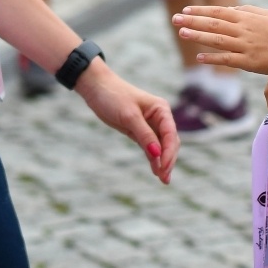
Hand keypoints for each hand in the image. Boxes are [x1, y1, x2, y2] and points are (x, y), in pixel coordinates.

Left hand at [75, 60, 178, 183]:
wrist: (97, 88)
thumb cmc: (113, 97)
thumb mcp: (129, 116)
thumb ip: (144, 135)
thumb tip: (157, 154)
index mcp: (161, 109)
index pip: (170, 134)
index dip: (169, 152)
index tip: (164, 167)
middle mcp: (160, 117)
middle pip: (170, 142)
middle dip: (168, 159)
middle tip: (164, 178)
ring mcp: (150, 124)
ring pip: (162, 146)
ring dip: (163, 161)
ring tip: (163, 179)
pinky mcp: (140, 131)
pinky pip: (151, 147)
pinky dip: (153, 158)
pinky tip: (155, 170)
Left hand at [172, 5, 267, 75]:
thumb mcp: (267, 15)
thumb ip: (247, 10)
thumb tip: (229, 10)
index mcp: (247, 18)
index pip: (219, 12)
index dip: (201, 11)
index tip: (186, 10)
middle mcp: (244, 30)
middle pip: (214, 24)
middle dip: (193, 21)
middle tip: (176, 19)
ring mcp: (246, 46)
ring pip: (217, 40)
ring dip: (198, 36)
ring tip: (182, 33)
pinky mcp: (249, 62)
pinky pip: (227, 59)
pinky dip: (212, 58)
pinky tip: (199, 57)